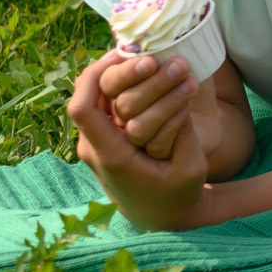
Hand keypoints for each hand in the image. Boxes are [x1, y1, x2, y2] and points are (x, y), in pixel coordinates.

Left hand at [67, 51, 211, 229]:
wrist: (159, 214)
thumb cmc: (177, 191)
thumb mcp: (190, 166)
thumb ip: (182, 130)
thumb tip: (183, 87)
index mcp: (111, 156)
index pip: (82, 110)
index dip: (98, 76)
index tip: (129, 58)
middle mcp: (94, 145)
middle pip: (90, 93)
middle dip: (121, 68)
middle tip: (155, 58)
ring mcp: (95, 139)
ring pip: (94, 93)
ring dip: (121, 72)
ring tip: (151, 59)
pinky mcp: (104, 134)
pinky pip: (103, 100)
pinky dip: (122, 82)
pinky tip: (144, 70)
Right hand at [95, 48, 212, 160]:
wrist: (209, 118)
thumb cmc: (185, 82)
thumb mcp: (173, 60)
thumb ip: (156, 44)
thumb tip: (143, 12)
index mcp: (116, 91)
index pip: (105, 82)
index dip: (125, 72)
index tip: (151, 60)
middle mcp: (119, 118)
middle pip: (123, 104)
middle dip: (152, 83)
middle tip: (180, 65)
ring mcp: (135, 141)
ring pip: (138, 127)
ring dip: (167, 102)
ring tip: (192, 83)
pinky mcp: (156, 156)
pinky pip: (158, 144)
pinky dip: (175, 122)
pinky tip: (190, 106)